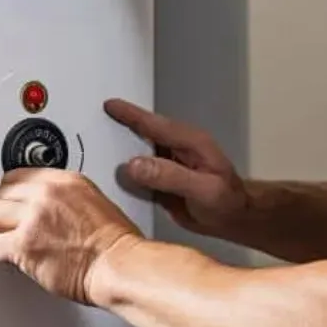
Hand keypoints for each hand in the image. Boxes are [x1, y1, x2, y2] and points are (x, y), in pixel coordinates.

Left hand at [0, 168, 143, 304]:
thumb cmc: (114, 243)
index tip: (14, 203)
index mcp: (65, 180)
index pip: (18, 175)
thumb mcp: (93, 200)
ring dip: (1, 230)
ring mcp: (33, 218)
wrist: (117, 265)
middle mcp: (46, 194)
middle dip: (6, 211)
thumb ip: (63, 197)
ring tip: (13, 240)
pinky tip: (18, 258)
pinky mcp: (23, 245)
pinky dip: (3, 255)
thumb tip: (44, 203)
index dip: (15, 193)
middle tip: (13, 225)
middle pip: (2, 193)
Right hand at [104, 98, 249, 239]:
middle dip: (118, 127)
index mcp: (189, 142)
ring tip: (92, 148)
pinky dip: (124, 173)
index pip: (154, 124)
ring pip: (138, 153)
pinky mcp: (163, 181)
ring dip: (118, 150)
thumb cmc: (227, 202)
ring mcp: (168, 164)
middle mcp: (176, 149)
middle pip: (142, 134)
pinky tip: (110, 177)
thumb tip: (133, 165)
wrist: (235, 220)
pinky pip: (139, 173)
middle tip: (91, 123)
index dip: (130, 114)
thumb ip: (169, 176)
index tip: (109, 106)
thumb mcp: (202, 189)